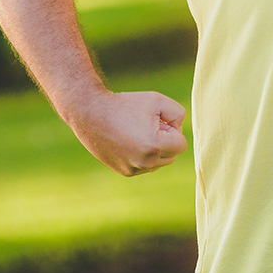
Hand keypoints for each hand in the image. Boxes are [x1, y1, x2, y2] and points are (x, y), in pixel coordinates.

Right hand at [66, 89, 187, 175]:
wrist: (91, 114)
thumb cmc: (126, 105)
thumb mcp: (157, 100)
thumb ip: (178, 114)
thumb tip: (178, 130)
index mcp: (154, 147)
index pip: (181, 144)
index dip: (172, 128)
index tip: (157, 120)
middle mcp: (144, 163)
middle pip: (172, 155)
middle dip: (166, 140)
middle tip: (148, 125)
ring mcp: (133, 169)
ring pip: (160, 162)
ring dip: (156, 149)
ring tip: (138, 132)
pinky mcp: (125, 172)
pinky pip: (146, 165)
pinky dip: (144, 154)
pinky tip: (131, 140)